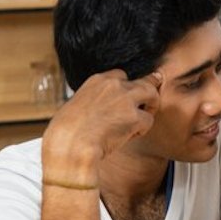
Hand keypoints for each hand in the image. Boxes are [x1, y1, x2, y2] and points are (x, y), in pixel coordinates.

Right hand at [42, 70, 161, 182]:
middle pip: (143, 82)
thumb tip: (106, 108)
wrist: (70, 144)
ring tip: (141, 123)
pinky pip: (148, 120)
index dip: (126, 87)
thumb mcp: (78, 105)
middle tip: (149, 105)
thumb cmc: (68, 131)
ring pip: (152, 94)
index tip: (126, 98)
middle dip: (148, 92)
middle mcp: (114, 85)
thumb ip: (96, 100)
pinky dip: (141, 130)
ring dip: (151, 107)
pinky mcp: (134, 117)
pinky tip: (128, 137)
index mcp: (97, 80)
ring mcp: (126, 99)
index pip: (121, 75)